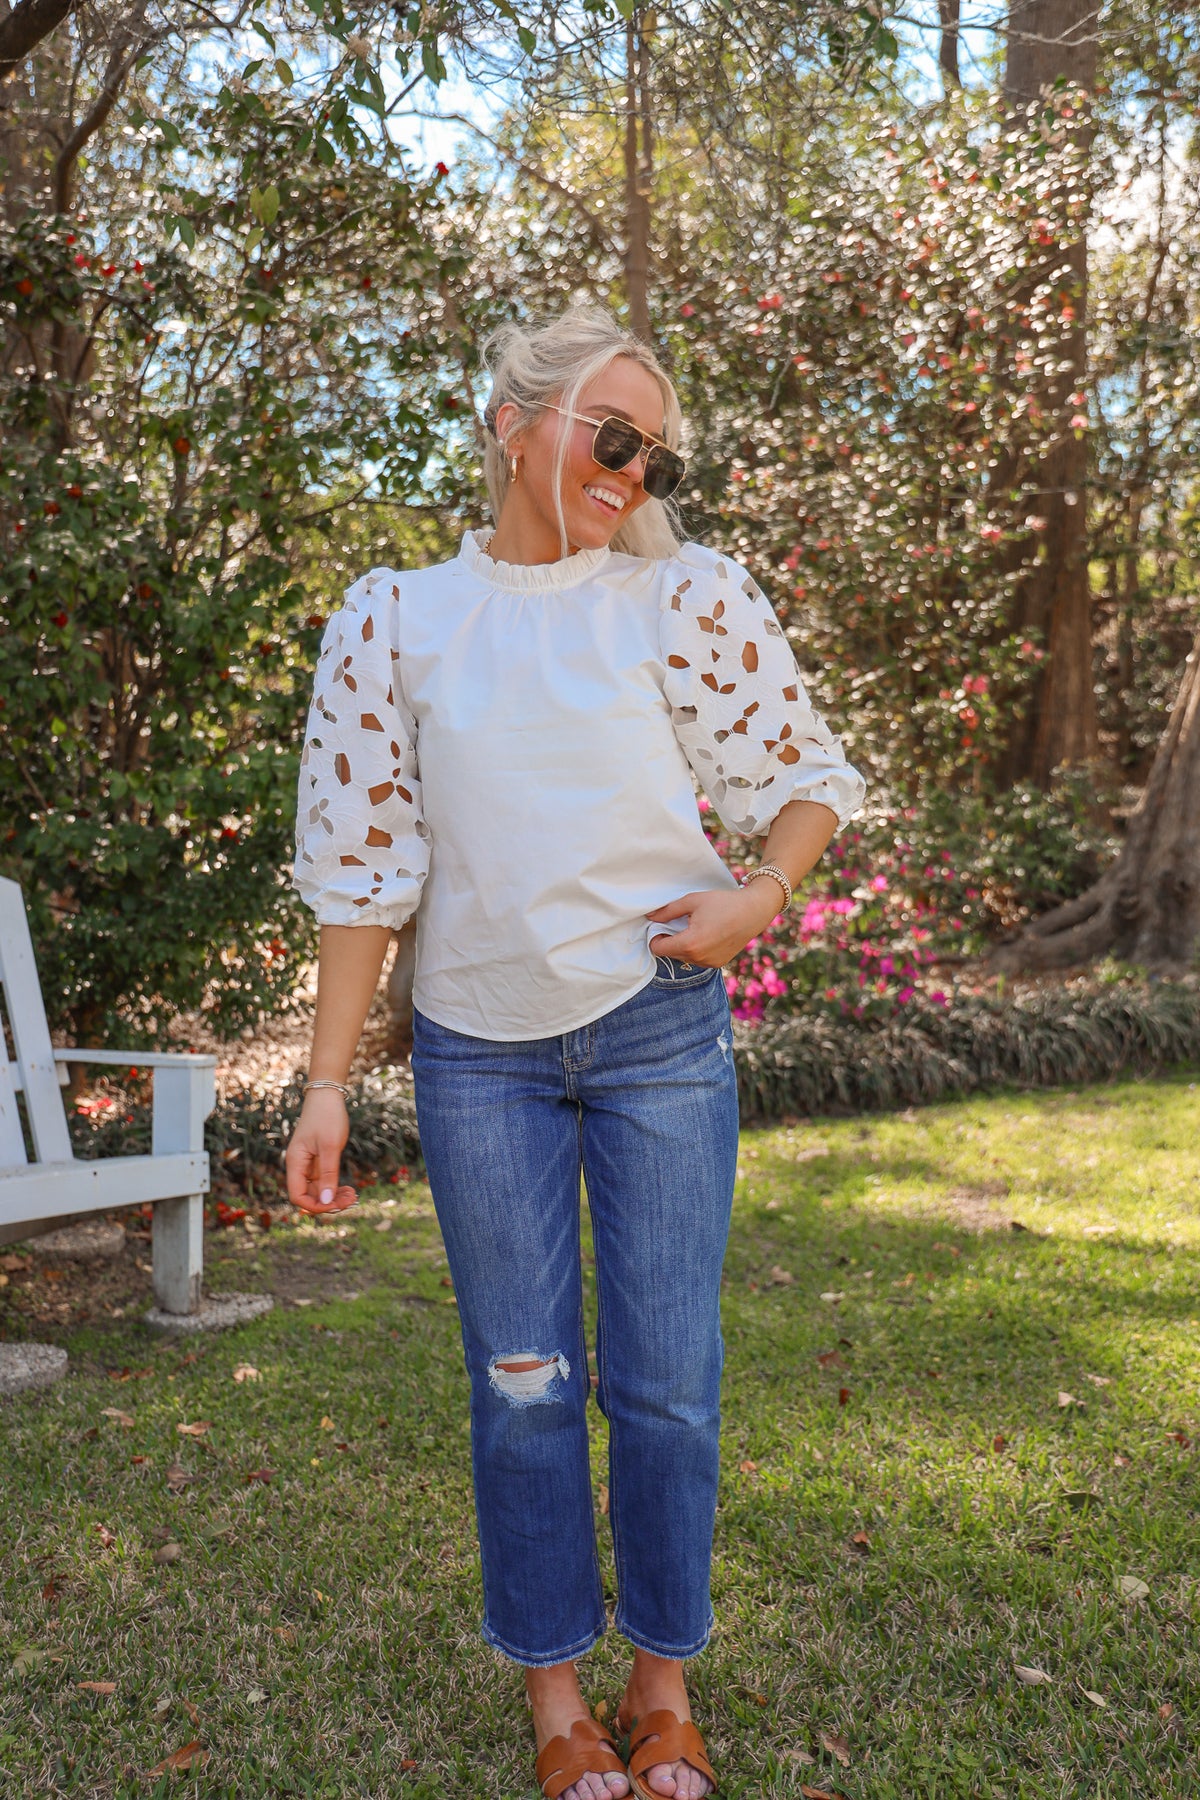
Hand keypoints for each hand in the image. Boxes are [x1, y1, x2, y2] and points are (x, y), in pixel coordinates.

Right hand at [285, 1089, 357, 1216]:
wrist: (327, 1096)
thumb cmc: (327, 1117)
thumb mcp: (330, 1146)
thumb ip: (328, 1174)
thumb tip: (327, 1202)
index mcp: (295, 1163)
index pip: (297, 1196)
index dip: (315, 1206)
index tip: (335, 1205)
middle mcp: (299, 1167)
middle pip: (309, 1196)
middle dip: (329, 1202)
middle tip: (352, 1199)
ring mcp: (309, 1165)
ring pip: (318, 1191)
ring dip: (334, 1197)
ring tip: (354, 1195)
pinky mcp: (318, 1162)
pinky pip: (324, 1182)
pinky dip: (335, 1188)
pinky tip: (349, 1189)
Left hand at [646, 882, 780, 967]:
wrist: (753, 911)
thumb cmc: (723, 903)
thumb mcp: (692, 901)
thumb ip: (668, 911)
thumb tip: (650, 917)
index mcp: (690, 943)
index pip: (658, 949)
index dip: (655, 936)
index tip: (661, 925)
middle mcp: (698, 958)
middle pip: (670, 954)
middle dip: (670, 940)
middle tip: (680, 923)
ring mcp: (709, 963)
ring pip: (684, 958)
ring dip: (683, 946)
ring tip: (696, 928)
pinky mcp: (718, 964)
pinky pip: (698, 959)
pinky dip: (696, 950)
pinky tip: (707, 935)